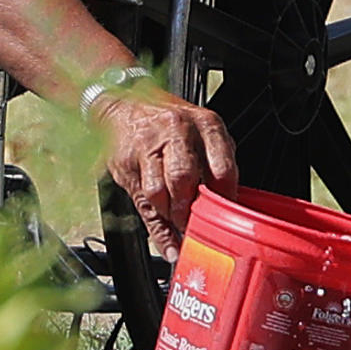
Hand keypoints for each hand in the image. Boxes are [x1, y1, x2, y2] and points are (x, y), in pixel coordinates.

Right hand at [99, 93, 237, 260]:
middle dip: (192, 210)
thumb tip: (227, 209)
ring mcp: (148, 146)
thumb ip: (215, 165)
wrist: (123, 106)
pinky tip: (166, 243)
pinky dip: (157, 230)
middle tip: (197, 226)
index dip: (225, 200)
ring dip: (172, 217)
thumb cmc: (168, 124)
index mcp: (205, 125)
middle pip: (185, 178)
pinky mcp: (127, 163)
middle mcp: (176, 131)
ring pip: (160, 193)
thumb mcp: (200, 133)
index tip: (227, 220)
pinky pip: (144, 202)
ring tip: (180, 225)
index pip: (222, 168)